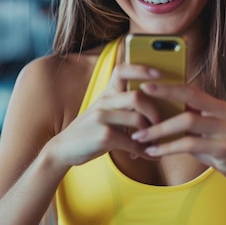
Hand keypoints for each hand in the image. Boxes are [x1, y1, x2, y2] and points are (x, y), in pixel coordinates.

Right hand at [48, 64, 163, 166]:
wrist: (64, 148)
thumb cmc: (91, 130)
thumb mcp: (104, 111)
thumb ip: (124, 105)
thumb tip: (155, 107)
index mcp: (107, 93)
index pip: (122, 70)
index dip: (142, 69)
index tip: (160, 73)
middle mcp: (105, 101)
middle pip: (137, 97)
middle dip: (155, 111)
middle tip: (161, 124)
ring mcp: (102, 118)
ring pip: (138, 119)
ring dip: (151, 134)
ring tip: (154, 144)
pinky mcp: (104, 136)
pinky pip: (132, 142)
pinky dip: (144, 151)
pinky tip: (148, 155)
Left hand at [130, 82, 225, 180]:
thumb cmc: (222, 147)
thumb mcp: (208, 130)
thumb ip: (191, 120)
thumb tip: (161, 113)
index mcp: (217, 105)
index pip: (191, 89)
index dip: (169, 85)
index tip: (146, 84)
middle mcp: (222, 113)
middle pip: (190, 98)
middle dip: (164, 94)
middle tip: (139, 98)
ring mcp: (224, 129)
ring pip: (187, 122)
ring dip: (160, 129)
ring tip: (140, 136)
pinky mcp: (223, 147)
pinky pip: (190, 144)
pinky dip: (169, 148)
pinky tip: (154, 152)